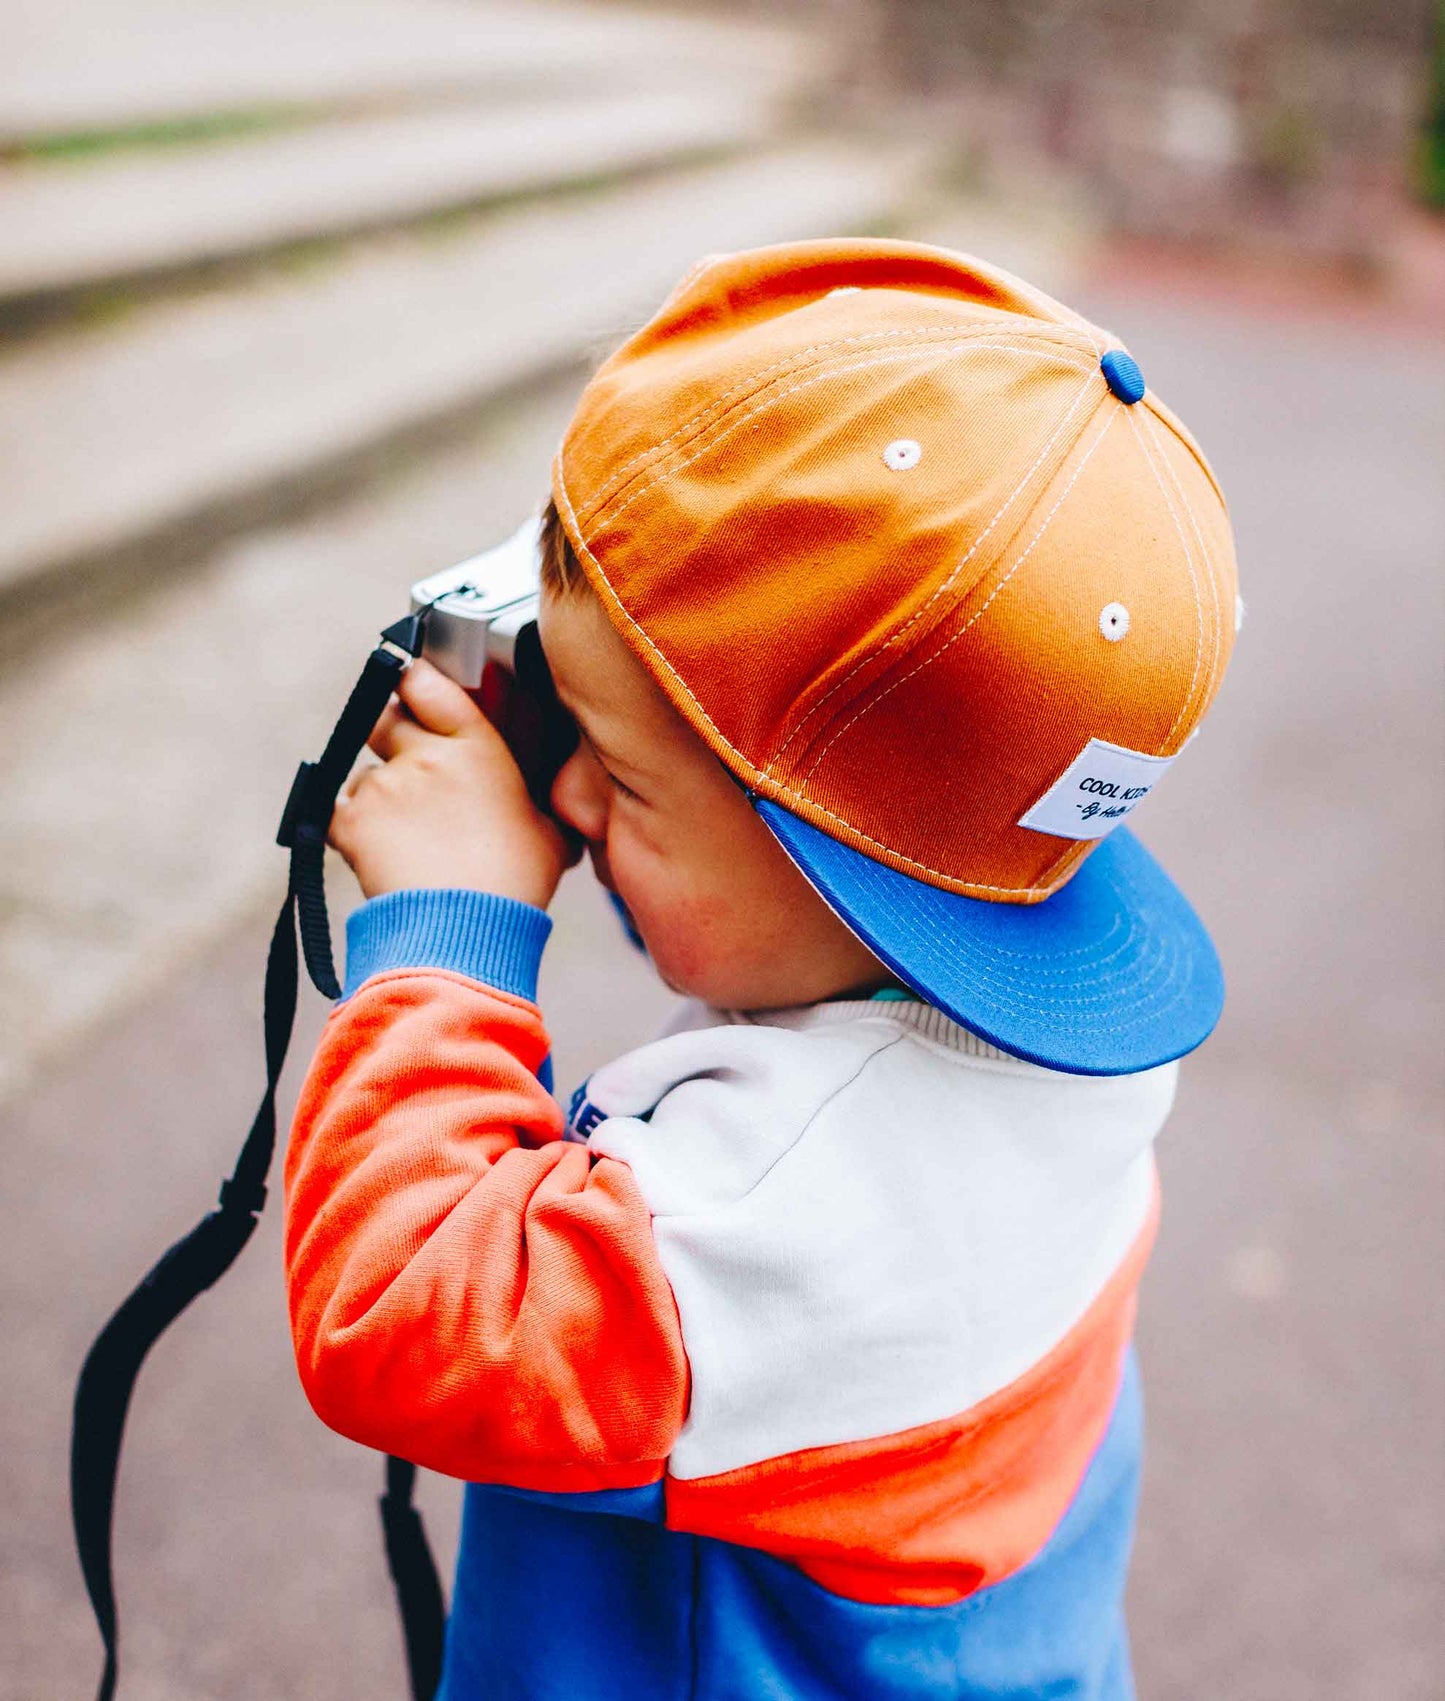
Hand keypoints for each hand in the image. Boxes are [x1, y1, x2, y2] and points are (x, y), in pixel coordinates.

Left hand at [329, 658, 573, 906]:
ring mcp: (384, 785)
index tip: (411, 684)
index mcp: (477, 747)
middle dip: (388, 734)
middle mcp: (426, 755)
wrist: (463, 927)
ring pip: (363, 774)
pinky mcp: (352, 820)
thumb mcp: (551, 834)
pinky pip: (338, 812)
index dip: (414, 681)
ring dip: (375, 795)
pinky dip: (351, 829)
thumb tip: (566, 809)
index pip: (428, 684)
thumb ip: (540, 806)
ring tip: (401, 836)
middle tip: (404, 764)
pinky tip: (378, 853)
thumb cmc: (513, 884)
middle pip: (384, 719)